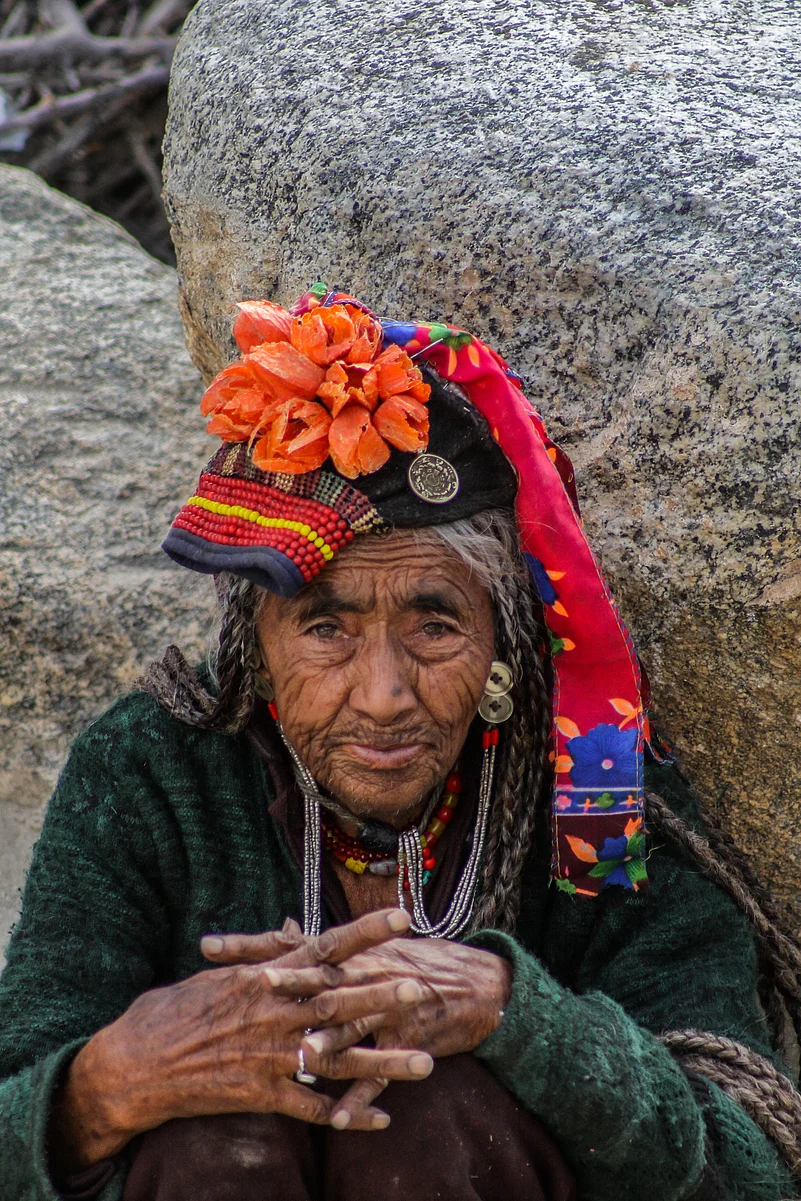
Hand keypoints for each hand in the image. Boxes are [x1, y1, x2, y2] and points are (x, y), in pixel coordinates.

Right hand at [49, 910, 431, 1176]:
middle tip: (423, 989)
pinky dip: (347, 1115)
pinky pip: (313, 1108)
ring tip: (426, 1064)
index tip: (402, 918)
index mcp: (265, 977)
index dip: (365, 933)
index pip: (325, 947)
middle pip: (339, 1002)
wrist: (136, 1064)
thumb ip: (263, 956)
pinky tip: (380, 1120)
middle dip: (383, 996)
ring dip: (383, 1062)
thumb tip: (291, 932)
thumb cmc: (173, 1011)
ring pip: (338, 1058)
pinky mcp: (261, 1093)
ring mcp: (269, 1055)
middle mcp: (274, 1012)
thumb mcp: (220, 973)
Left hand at [265, 937, 511, 1127]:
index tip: (208, 945)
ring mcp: (389, 1010)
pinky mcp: (407, 1042)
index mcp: (352, 953)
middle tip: (255, 986)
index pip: (292, 945)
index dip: (252, 945)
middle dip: (286, 983)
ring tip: (299, 1053)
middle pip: (319, 979)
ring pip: (352, 1026)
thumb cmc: (419, 963)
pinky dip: (360, 1097)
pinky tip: (339, 1120)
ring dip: (326, 1039)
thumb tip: (281, 930)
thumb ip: (321, 945)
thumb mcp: (373, 948)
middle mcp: (367, 975)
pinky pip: (380, 1074)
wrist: (478, 984)